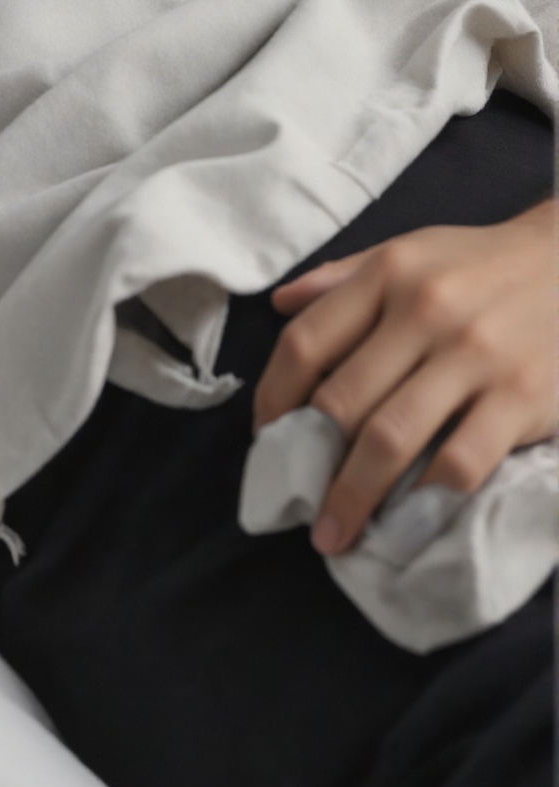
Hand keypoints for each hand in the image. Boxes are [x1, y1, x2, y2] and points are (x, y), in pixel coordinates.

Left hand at [251, 197, 556, 555]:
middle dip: (308, 464)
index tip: (267, 438)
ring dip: (353, 496)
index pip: (306, 343)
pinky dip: (425, 502)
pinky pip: (460, 463)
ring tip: (334, 535)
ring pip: (391, 439)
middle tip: (294, 505)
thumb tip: (279, 304)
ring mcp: (475, 356)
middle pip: (341, 401)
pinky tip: (404, 527)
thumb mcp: (408, 251)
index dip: (274, 398)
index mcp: (388, 274)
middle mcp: (425, 311)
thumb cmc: (480, 264)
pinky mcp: (521, 397)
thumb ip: (341, 278)